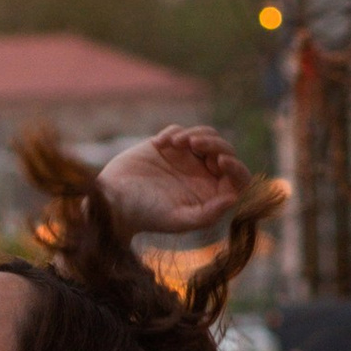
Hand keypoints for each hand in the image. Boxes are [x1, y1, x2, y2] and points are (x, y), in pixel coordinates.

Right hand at [94, 123, 281, 242]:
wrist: (112, 202)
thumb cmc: (145, 215)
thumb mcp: (178, 219)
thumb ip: (208, 214)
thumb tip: (234, 198)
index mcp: (210, 195)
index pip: (238, 179)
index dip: (235, 167)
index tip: (220, 160)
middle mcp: (202, 176)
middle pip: (224, 151)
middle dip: (214, 144)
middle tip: (194, 144)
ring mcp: (185, 160)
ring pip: (206, 136)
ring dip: (195, 134)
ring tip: (176, 143)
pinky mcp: (167, 147)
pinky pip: (180, 131)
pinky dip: (173, 133)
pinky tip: (158, 145)